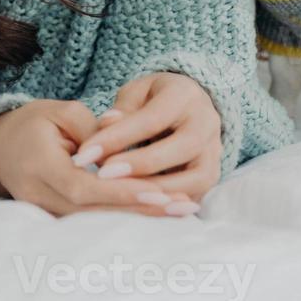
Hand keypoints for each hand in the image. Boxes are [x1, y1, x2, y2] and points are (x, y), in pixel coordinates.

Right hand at [0, 98, 198, 216]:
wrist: (0, 145)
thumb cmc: (35, 122)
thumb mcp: (63, 112)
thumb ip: (95, 132)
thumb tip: (124, 146)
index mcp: (39, 165)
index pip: (83, 186)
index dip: (120, 193)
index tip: (158, 192)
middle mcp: (38, 195)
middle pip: (92, 212)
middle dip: (139, 211)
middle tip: (182, 207)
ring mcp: (43, 211)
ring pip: (95, 222)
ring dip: (138, 218)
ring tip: (181, 211)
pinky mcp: (54, 216)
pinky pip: (92, 221)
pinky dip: (125, 217)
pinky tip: (158, 213)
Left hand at [71, 72, 222, 202]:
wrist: (185, 109)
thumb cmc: (153, 100)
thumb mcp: (136, 94)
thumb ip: (122, 109)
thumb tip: (106, 123)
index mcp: (185, 95)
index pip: (153, 118)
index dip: (119, 137)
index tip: (85, 153)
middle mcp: (208, 121)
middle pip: (182, 146)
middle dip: (140, 164)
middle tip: (102, 175)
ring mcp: (214, 150)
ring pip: (195, 177)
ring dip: (156, 189)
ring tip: (120, 195)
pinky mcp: (211, 175)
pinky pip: (195, 195)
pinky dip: (168, 204)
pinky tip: (138, 206)